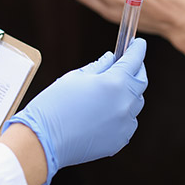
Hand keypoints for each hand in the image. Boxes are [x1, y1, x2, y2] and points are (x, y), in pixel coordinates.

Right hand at [5, 38, 146, 184]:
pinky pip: (127, 123)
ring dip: (128, 95)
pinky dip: (121, 115)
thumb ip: (99, 67)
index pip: (134, 60)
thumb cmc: (55, 104)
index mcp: (115, 83)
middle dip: (136, 71)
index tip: (138, 44)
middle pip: (140, 83)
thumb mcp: (75, 77)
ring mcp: (124, 124)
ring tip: (110, 92)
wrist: (44, 140)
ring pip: (135, 104)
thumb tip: (111, 59)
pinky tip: (104, 113)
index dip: (137, 49)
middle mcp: (125, 104)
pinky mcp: (119, 140)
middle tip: (128, 65)